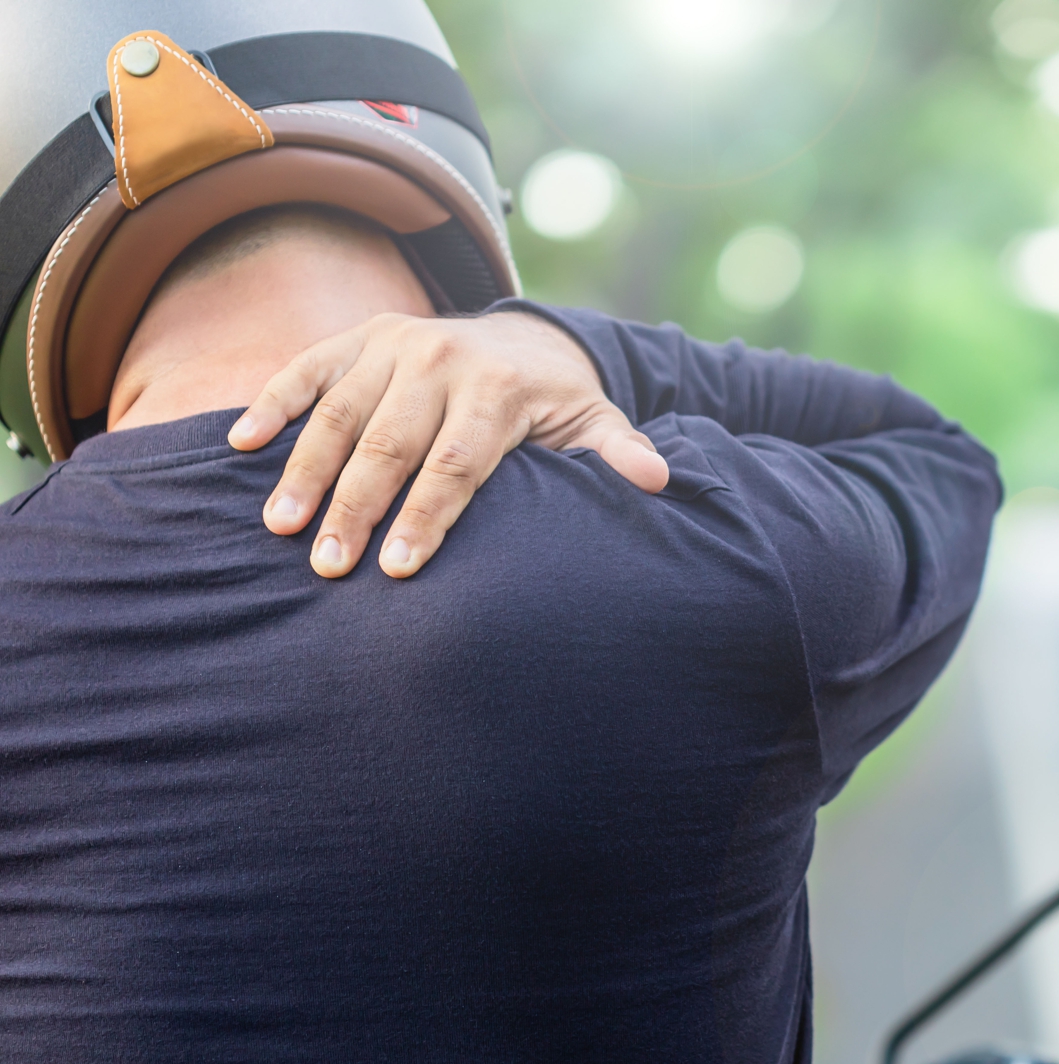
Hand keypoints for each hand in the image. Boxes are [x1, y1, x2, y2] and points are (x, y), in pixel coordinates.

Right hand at [228, 310, 667, 578]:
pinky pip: (307, 370)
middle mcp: (442, 361)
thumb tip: (659, 480)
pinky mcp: (359, 337)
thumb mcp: (593, 424)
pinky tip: (239, 443)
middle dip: (357, 509)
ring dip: (305, 470)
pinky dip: (272, 403)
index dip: (426, 518)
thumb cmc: (553, 406)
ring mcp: (395, 344)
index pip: (457, 464)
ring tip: (279, 527)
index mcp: (498, 390)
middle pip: (389, 445)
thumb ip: (616, 453)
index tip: (397, 570)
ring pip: (339, 413)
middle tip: (328, 567)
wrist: (522, 339)